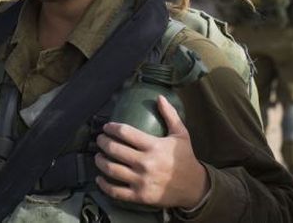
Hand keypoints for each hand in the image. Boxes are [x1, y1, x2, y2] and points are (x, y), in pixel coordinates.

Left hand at [94, 95, 209, 208]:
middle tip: (100, 140)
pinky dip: (104, 185)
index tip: (107, 127)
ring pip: (111, 169)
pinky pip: (116, 191)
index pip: (125, 132)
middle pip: (114, 149)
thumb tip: (159, 97)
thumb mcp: (181, 134)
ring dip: (100, 161)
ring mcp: (141, 180)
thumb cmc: (185, 159)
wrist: (194, 188)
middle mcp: (145, 163)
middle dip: (102, 142)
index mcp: (154, 146)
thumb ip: (170, 115)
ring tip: (98, 156)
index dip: (112, 128)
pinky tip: (99, 178)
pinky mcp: (139, 196)